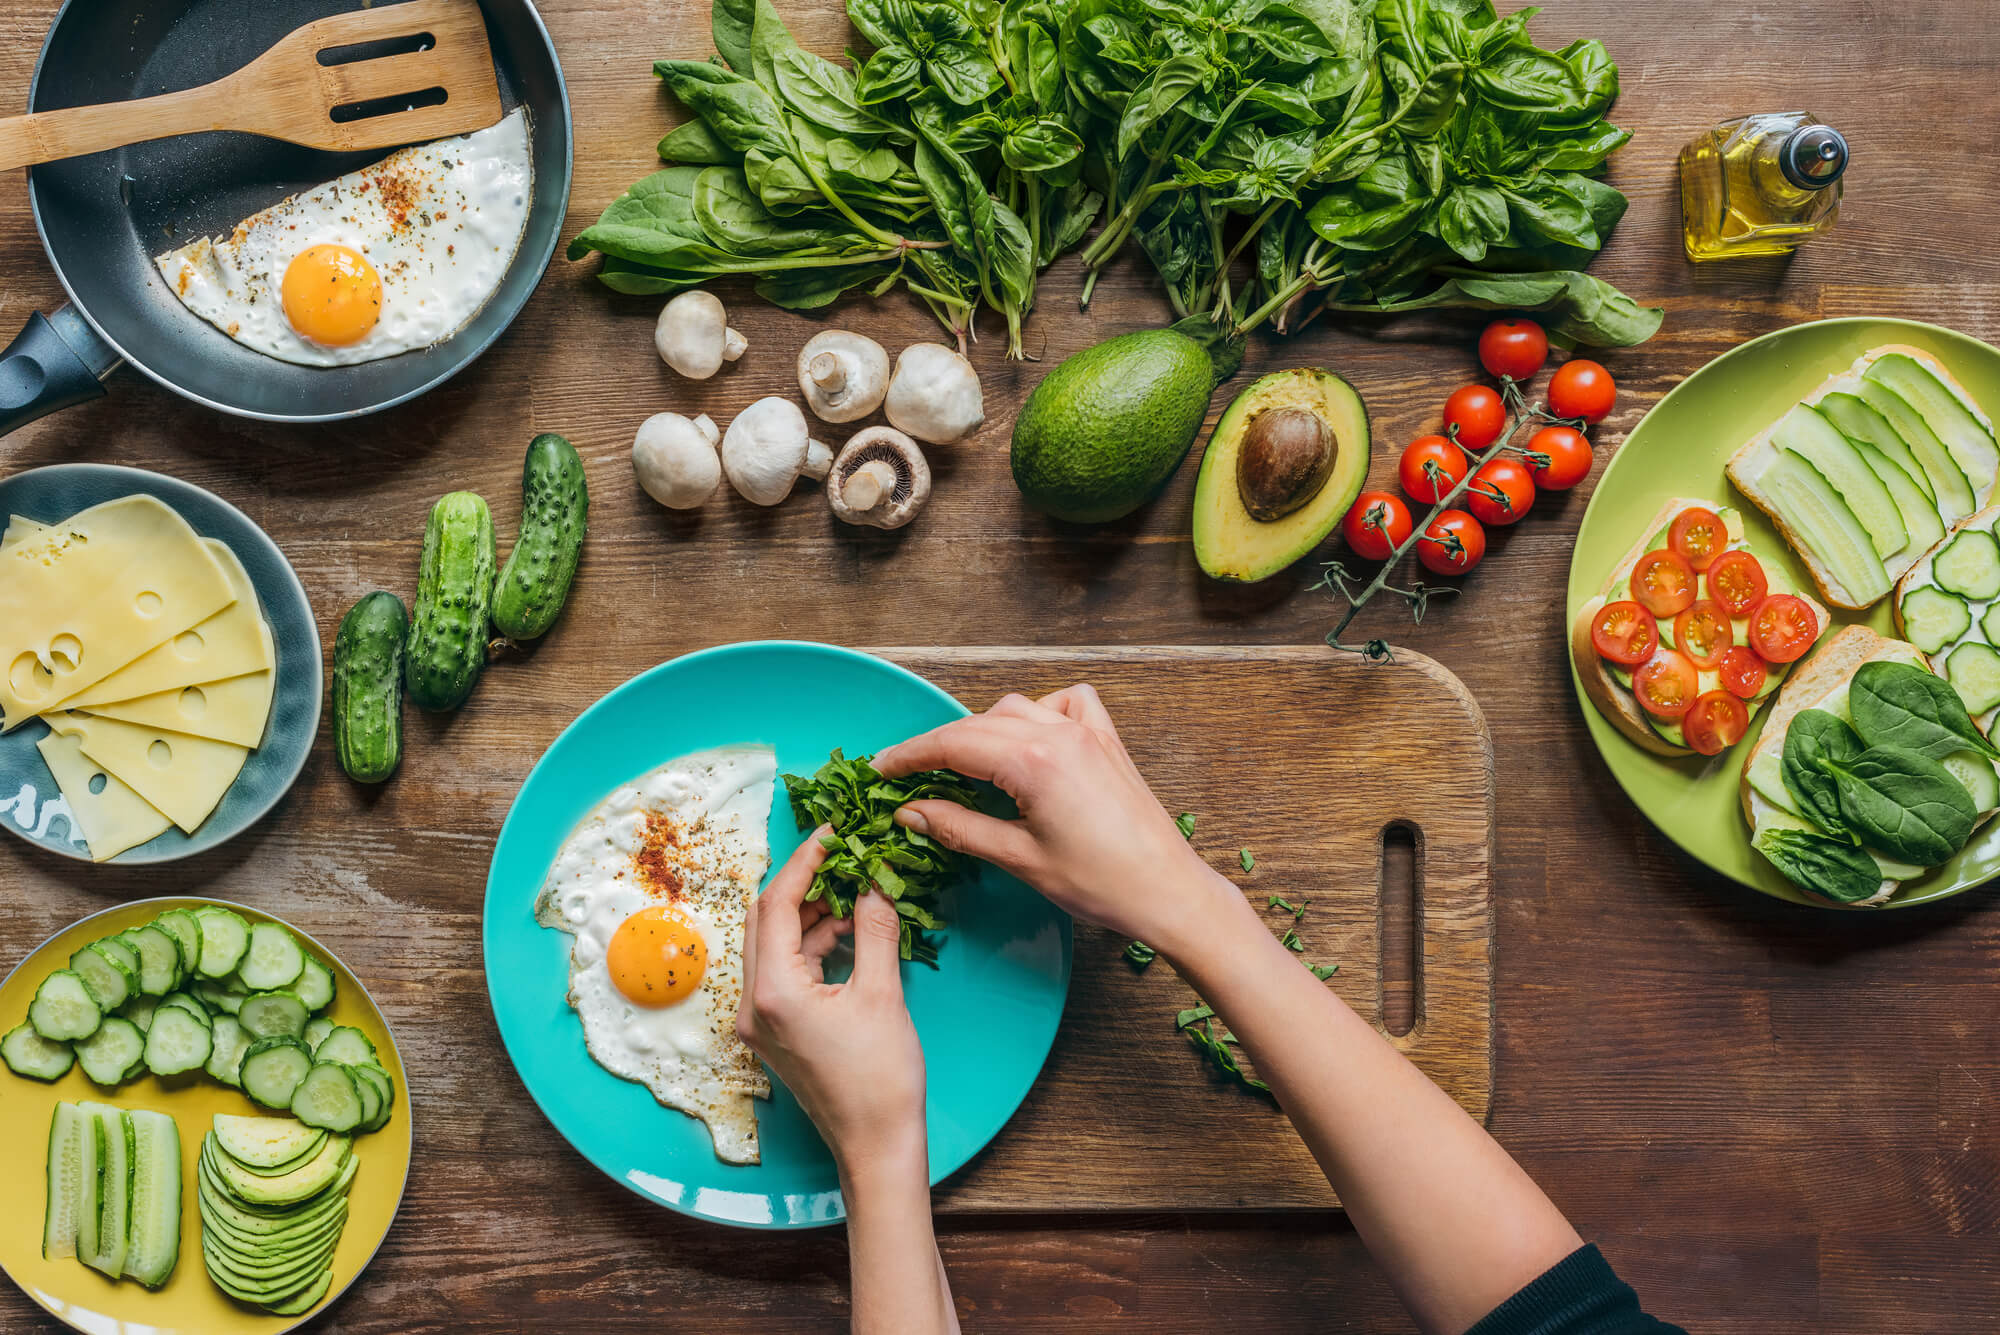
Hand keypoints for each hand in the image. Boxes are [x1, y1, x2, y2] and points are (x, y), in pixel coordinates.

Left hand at [736, 829, 926, 1174]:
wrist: (876, 1147)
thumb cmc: (881, 1080)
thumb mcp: (882, 994)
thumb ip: (873, 929)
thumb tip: (875, 880)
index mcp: (774, 992)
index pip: (775, 903)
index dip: (805, 860)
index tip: (834, 833)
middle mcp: (753, 1004)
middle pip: (763, 918)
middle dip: (801, 883)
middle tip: (843, 858)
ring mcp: (759, 1021)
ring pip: (771, 943)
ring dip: (807, 914)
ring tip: (854, 893)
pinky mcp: (774, 1031)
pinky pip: (782, 969)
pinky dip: (810, 944)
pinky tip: (846, 932)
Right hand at [874, 685, 1245, 956]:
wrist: (1168, 891)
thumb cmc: (1101, 884)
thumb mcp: (1020, 859)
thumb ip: (960, 828)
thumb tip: (912, 812)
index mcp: (1034, 761)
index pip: (953, 744)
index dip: (910, 755)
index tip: (880, 769)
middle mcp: (1060, 733)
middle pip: (977, 724)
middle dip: (937, 746)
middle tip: (906, 774)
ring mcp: (1088, 732)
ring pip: (1017, 709)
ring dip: (983, 730)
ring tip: (962, 766)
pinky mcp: (1108, 742)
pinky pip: (1066, 704)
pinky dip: (1040, 713)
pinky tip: (1031, 741)